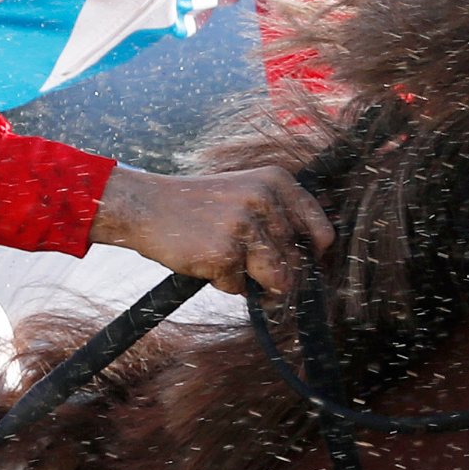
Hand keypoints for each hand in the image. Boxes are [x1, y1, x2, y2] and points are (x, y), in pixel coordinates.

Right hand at [93, 162, 334, 297]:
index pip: (322, 232)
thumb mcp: (245, 194)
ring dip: (252, 281)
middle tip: (245, 263)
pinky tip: (205, 260)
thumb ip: (279, 218)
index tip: (308, 270)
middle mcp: (265, 199)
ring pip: (277, 278)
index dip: (316, 258)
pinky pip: (240, 287)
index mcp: (276, 182)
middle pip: (297, 261)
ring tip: (225, 258)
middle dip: (276, 273)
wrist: (146, 206)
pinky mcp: (225, 253)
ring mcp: (245, 226)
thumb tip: (313, 264)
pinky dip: (224, 283)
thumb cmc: (197, 206)